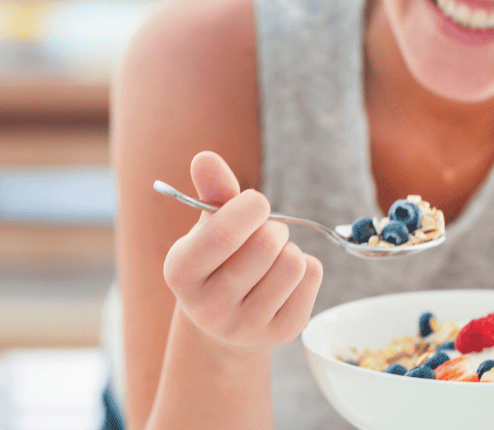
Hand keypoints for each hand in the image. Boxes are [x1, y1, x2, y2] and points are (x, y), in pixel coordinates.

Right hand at [162, 151, 323, 352]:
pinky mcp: (282, 334)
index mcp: (181, 274)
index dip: (250, 207)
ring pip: (293, 262)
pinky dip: (306, 266)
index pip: (224, 233)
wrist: (225, 323)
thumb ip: (211, 192)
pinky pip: (313, 276)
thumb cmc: (217, 260)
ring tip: (271, 256)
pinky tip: (284, 278)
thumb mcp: (206, 226)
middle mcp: (208, 308)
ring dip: (289, 247)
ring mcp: (246, 327)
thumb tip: (205, 158)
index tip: (255, 203)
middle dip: (272, 226)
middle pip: (266, 245)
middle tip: (262, 233)